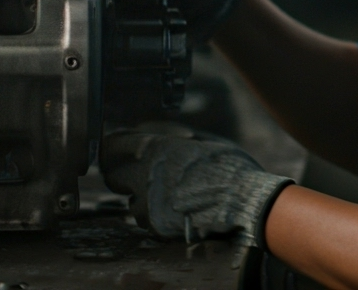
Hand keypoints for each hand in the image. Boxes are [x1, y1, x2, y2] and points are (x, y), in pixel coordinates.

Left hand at [101, 125, 292, 245]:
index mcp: (155, 148)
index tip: (116, 152)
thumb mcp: (204, 140)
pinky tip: (177, 212)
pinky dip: (157, 217)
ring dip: (142, 199)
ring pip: (131, 201)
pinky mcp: (156, 226)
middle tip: (135, 176)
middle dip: (122, 175)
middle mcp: (145, 174)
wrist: (245, 204)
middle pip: (113, 175)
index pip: (112, 146)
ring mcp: (149, 202)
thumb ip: (174, 136)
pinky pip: (146, 221)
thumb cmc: (230, 168)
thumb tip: (153, 131)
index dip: (113, 149)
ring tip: (169, 196)